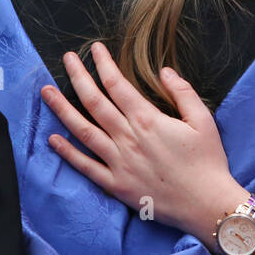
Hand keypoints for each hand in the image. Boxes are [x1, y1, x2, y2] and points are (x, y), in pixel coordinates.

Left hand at [39, 42, 246, 241]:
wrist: (206, 205)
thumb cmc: (208, 162)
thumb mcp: (203, 120)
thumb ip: (182, 92)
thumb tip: (164, 71)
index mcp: (148, 120)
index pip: (117, 85)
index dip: (103, 64)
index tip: (94, 49)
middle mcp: (128, 138)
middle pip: (95, 102)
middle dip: (78, 77)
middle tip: (66, 59)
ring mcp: (119, 163)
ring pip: (83, 131)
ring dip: (62, 109)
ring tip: (46, 92)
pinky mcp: (116, 185)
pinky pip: (86, 167)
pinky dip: (68, 153)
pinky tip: (53, 139)